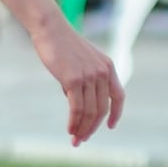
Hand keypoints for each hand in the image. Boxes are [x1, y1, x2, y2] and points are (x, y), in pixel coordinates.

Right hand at [30, 17, 124, 144]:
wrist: (49, 28)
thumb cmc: (60, 43)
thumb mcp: (79, 60)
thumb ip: (83, 79)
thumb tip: (74, 101)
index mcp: (108, 67)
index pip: (118, 96)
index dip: (116, 114)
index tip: (110, 126)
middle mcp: (102, 73)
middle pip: (102, 109)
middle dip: (93, 127)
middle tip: (82, 138)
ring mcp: (89, 76)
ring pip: (90, 111)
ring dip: (83, 128)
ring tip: (75, 138)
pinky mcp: (73, 80)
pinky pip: (77, 108)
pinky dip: (74, 121)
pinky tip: (70, 129)